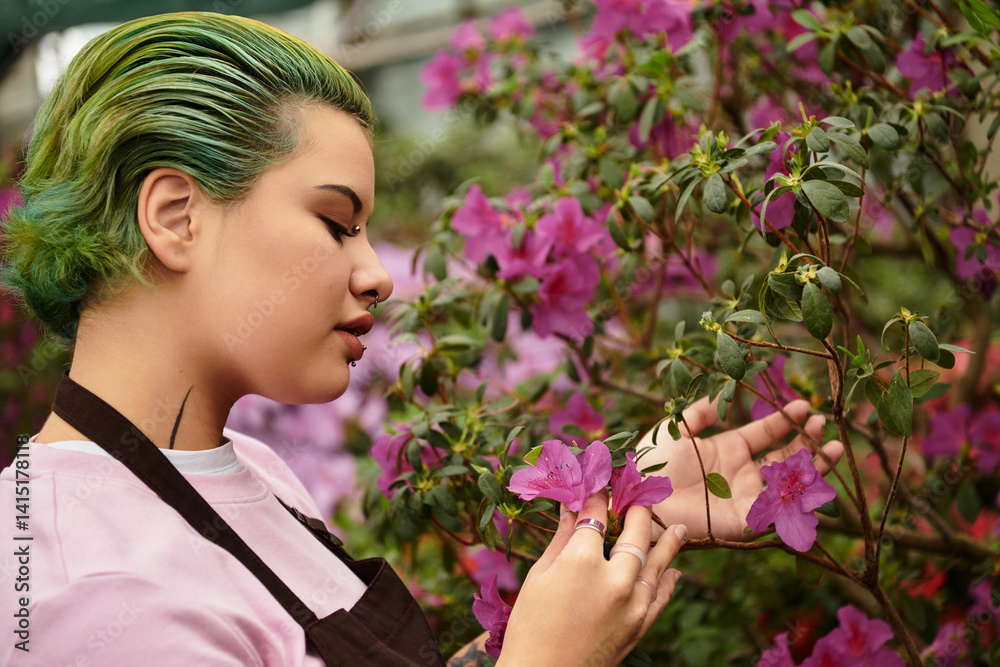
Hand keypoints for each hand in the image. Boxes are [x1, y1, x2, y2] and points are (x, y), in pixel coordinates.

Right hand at [497, 491, 685, 666]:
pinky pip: (661, 597)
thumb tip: (570, 506)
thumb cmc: (530, 626)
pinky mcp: (640, 626)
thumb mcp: (539, 576)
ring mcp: (632, 603)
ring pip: (657, 562)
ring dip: (667, 543)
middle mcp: (614, 578)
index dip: (599, 495)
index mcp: (582, 560)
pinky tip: (674, 570)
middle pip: (634, 532)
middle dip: (637, 510)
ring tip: (678, 528)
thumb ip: (561, 538)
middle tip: (641, 497)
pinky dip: (669, 582)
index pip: (596, 514)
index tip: (603, 481)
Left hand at [638, 398, 843, 541]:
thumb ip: (701, 412)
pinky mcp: (746, 520)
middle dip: (806, 441)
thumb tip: (720, 393)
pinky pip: (779, 508)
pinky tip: (814, 475)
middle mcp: (741, 474)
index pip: (765, 434)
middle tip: (821, 423)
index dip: (784, 421)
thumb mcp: (677, 428)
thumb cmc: (652, 464)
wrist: (641, 496)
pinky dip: (799, 494)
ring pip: (789, 483)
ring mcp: (746, 497)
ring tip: (834, 447)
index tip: (802, 406)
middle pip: (784, 457)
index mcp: (727, 451)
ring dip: (813, 467)